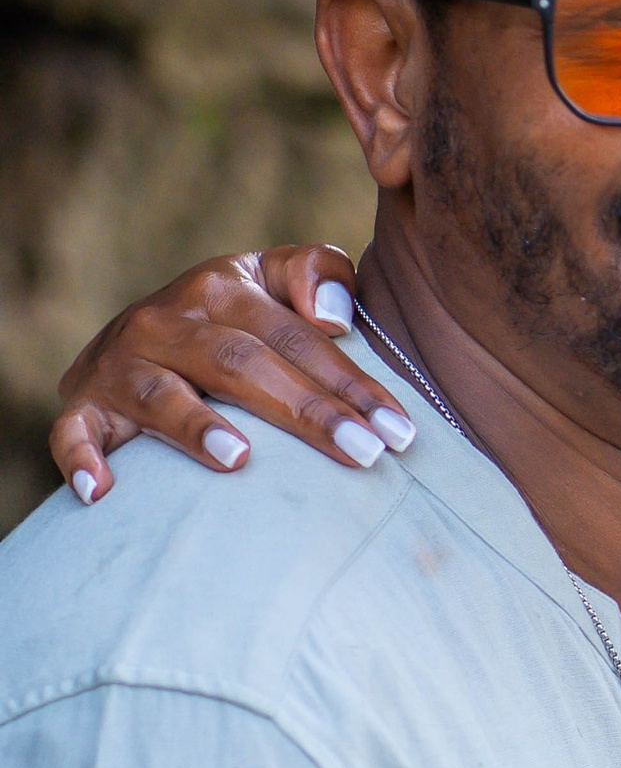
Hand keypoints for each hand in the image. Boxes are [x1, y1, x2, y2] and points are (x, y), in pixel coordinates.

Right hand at [52, 242, 410, 501]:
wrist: (130, 339)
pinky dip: (82, 459)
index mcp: (223, 286)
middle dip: (308, 411)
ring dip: (197, 428)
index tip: (400, 429)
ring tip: (241, 461)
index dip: (352, 382)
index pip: (297, 336)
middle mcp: (167, 320)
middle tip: (365, 454)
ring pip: (160, 395)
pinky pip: (72, 432)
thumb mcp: (271, 281)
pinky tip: (104, 492)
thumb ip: (316, 274)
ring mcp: (121, 364)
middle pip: (242, 364)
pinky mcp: (83, 405)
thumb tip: (334, 316)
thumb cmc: (229, 319)